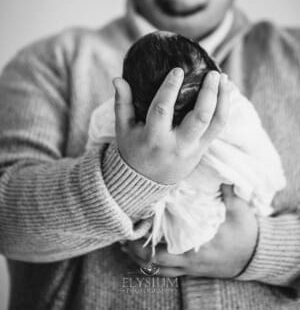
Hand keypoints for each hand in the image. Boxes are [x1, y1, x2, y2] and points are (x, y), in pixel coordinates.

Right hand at [113, 69, 229, 183]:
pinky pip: (219, 128)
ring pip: (215, 122)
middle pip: (199, 117)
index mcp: (153, 138)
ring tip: (225, 79)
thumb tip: (118, 78)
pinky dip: (224, 108)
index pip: (163, 110)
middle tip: (212, 73)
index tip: (178, 70)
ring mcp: (194, 148)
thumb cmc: (133, 149)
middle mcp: (177, 144)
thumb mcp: (123, 128)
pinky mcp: (203, 149)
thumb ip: (122, 103)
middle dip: (209, 93)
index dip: (170, 89)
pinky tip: (224, 92)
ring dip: (223, 99)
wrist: (147, 181)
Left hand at [122, 185, 258, 277]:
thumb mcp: (239, 209)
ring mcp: (192, 268)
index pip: (168, 250)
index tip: (137, 228)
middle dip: (138, 253)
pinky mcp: (193, 269)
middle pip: (158, 263)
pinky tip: (143, 255)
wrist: (257, 256)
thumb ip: (227, 190)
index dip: (148, 244)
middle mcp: (192, 261)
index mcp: (200, 247)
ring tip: (127, 246)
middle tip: (124, 237)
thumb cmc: (247, 232)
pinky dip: (154, 265)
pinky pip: (169, 272)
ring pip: (161, 270)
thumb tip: (218, 169)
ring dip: (143, 260)